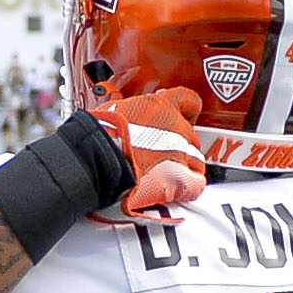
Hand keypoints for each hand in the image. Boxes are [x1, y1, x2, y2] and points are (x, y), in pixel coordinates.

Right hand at [93, 87, 207, 216]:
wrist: (96, 160)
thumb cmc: (99, 136)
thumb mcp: (113, 109)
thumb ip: (129, 109)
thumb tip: (121, 107)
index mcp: (161, 106)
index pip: (190, 101)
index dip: (186, 112)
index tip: (181, 117)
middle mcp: (176, 127)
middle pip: (191, 136)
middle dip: (179, 145)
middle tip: (160, 153)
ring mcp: (180, 153)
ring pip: (196, 160)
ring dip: (184, 167)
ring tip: (165, 174)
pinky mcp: (179, 179)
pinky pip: (196, 184)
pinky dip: (188, 188)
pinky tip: (176, 190)